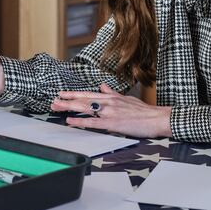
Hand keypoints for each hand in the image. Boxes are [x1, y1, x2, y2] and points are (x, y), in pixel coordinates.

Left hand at [50, 83, 172, 137]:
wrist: (157, 118)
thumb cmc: (144, 111)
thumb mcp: (126, 98)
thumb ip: (112, 92)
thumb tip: (102, 85)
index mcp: (111, 97)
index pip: (88, 93)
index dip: (73, 94)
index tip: (61, 94)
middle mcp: (108, 101)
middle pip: (83, 99)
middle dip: (66, 100)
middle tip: (53, 101)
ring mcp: (110, 111)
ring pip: (85, 107)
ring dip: (69, 107)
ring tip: (56, 107)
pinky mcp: (113, 123)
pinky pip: (93, 122)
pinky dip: (80, 121)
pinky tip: (70, 121)